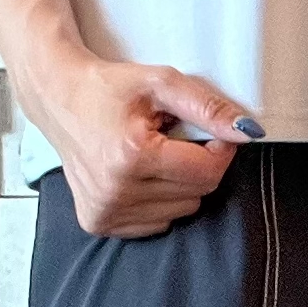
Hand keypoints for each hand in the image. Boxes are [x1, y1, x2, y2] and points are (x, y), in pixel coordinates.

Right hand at [25, 40, 261, 237]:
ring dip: (177, 183)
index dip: (220, 151)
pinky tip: (136, 174)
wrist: (58, 99)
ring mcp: (106, 212)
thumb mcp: (161, 82)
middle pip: (197, 193)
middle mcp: (116, 192)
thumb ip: (208, 107)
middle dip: (196, 165)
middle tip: (172, 137)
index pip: (207, 172)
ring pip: (181, 210)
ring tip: (150, 154)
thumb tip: (249, 132)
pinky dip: (158, 199)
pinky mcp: (99, 223)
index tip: (211, 133)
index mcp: (132, 157)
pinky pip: (157, 221)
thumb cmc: (108, 88)